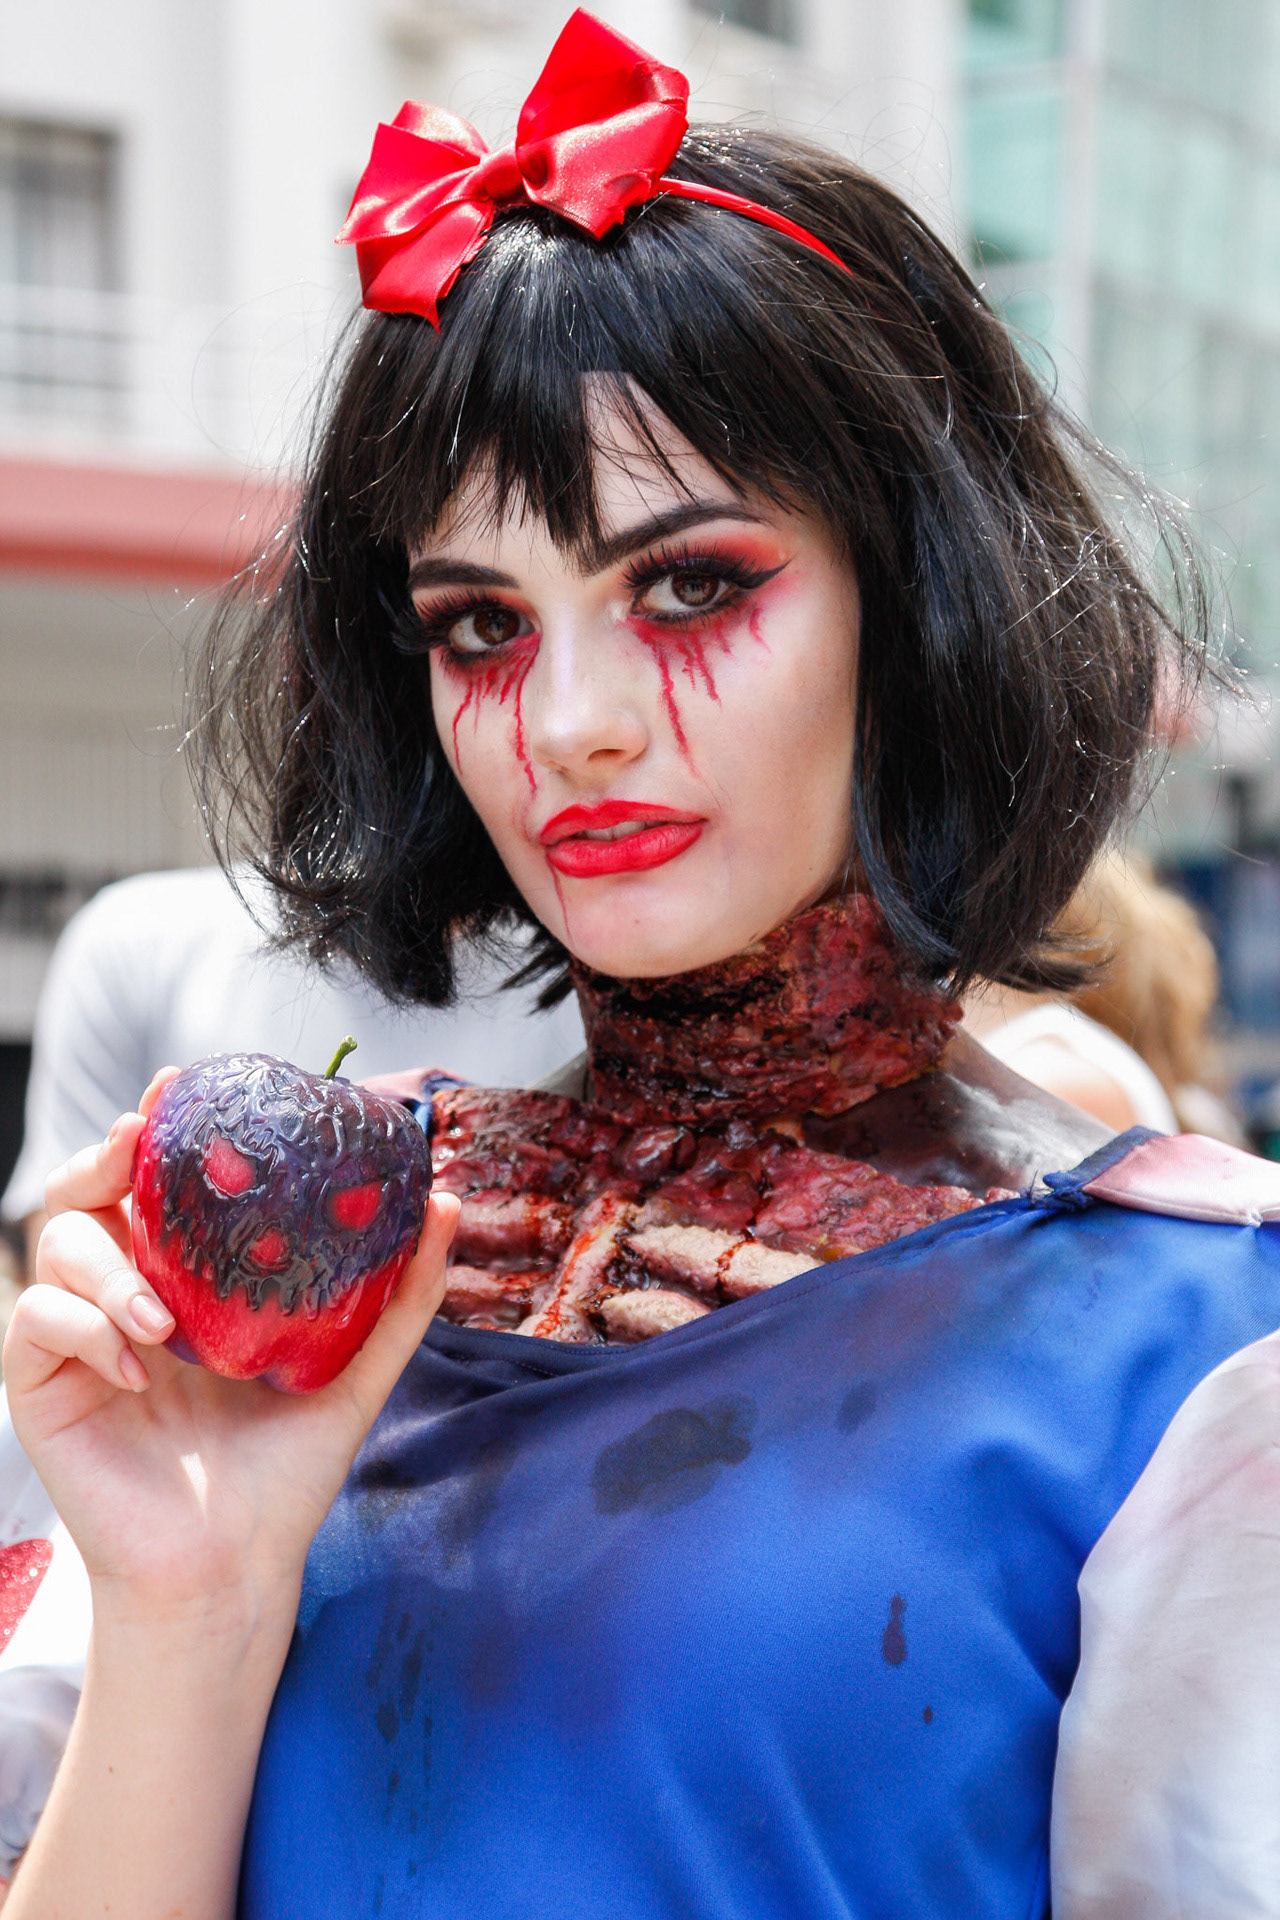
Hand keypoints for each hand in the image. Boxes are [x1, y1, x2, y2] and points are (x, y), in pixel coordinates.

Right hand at [3, 1071, 457, 1623]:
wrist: (238, 1564)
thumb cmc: (287, 1467)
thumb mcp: (355, 1369)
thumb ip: (399, 1293)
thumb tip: (442, 1200)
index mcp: (187, 1276)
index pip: (158, 1182)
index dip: (158, 1127)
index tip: (177, 1087)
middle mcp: (126, 1290)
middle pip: (85, 1189)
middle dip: (104, 1155)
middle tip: (136, 1145)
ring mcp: (79, 1335)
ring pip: (56, 1242)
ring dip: (108, 1262)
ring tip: (162, 1316)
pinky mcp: (41, 1384)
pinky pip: (35, 1319)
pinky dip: (84, 1327)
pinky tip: (138, 1365)